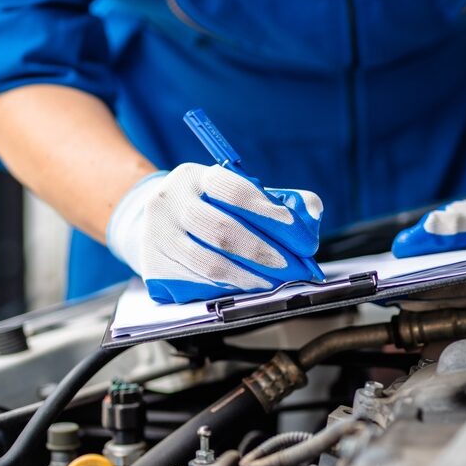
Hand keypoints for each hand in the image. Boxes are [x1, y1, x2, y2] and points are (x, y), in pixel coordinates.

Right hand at [107, 162, 323, 302]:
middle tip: (289, 265)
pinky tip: (246, 288)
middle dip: (263, 251)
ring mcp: (157, 235)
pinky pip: (197, 282)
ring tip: (272, 281)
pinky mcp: (153, 265)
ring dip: (248, 276)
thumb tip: (312, 213)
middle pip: (222, 230)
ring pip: (209, 262)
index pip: (235, 190)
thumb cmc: (207, 207)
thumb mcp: (233, 192)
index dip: (270, 213)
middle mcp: (170, 202)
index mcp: (195, 177)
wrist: (154, 221)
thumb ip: (275, 199)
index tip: (297, 232)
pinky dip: (227, 288)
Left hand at [391, 172, 465, 307]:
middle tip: (398, 295)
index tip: (408, 284)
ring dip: (433, 314)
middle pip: (465, 306)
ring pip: (464, 321)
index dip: (438, 286)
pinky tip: (421, 308)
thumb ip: (456, 221)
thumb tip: (425, 229)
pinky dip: (444, 318)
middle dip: (428, 302)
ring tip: (403, 301)